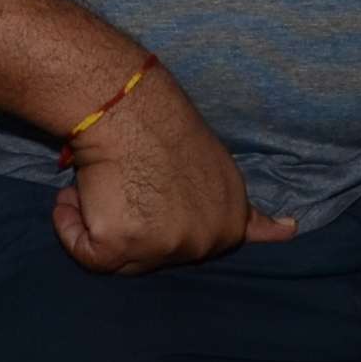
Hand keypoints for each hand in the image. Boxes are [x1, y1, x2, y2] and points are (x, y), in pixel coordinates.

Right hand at [51, 63, 291, 272]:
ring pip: (116, 257)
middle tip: (123, 181)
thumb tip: (290, 232)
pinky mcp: (122, 247)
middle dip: (130, 224)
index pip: (200, 244)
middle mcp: (207, 240)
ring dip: (99, 222)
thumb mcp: (221, 168)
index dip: (168, 221)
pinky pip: (83, 252)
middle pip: (153, 256)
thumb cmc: (161, 123)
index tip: (157, 203)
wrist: (126, 104)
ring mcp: (167, 246)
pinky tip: (76, 196)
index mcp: (231, 220)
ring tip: (103, 180)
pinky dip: (70, 225)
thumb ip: (243, 211)